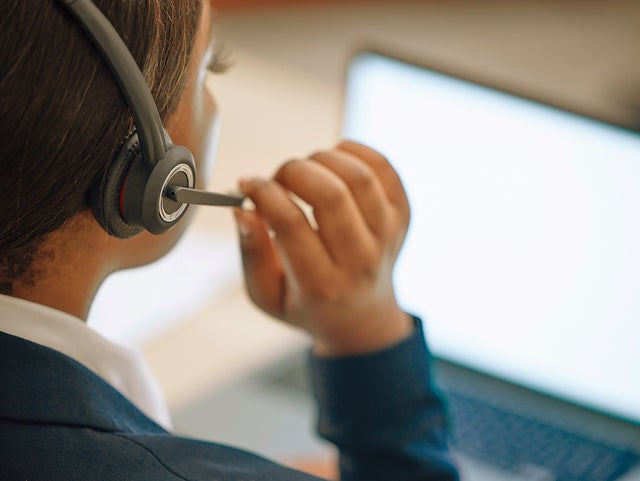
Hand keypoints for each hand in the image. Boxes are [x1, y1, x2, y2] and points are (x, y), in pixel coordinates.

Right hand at [234, 141, 412, 356]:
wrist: (363, 318)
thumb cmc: (307, 304)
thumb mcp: (266, 295)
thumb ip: (251, 253)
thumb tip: (243, 209)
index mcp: (321, 285)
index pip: (291, 224)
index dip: (263, 193)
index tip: (247, 184)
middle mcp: (360, 260)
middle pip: (330, 194)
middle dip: (293, 171)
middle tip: (279, 180)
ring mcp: (388, 235)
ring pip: (358, 175)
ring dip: (321, 159)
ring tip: (306, 172)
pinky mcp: (403, 215)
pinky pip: (383, 166)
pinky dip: (352, 152)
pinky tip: (332, 164)